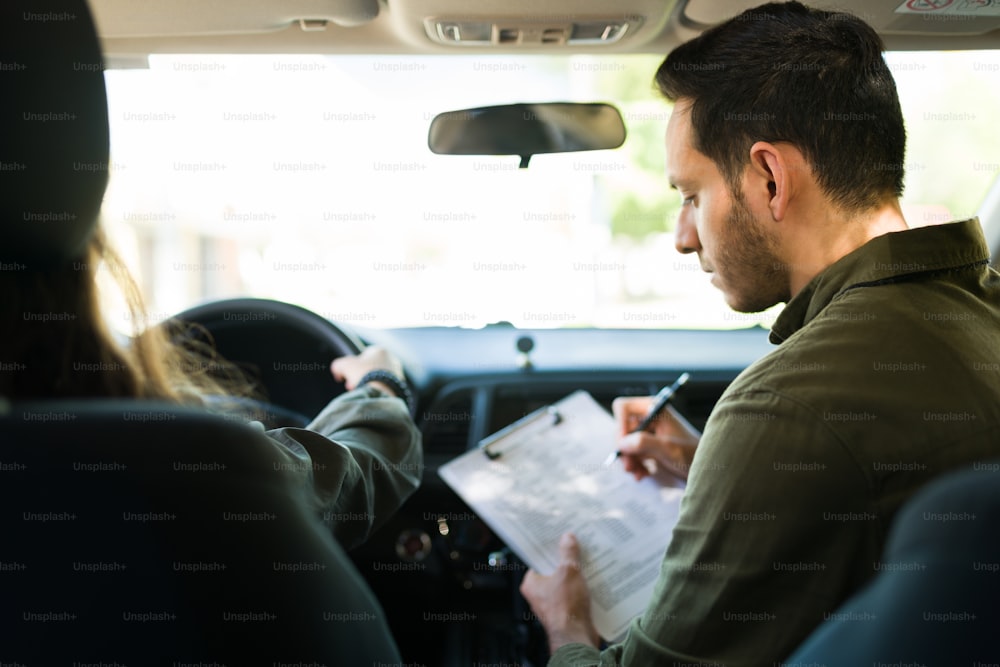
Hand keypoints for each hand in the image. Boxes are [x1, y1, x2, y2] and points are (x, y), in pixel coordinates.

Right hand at [330, 346, 404, 390]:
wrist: (381, 393)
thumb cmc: (363, 375)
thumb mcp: (344, 366)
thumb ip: (338, 365)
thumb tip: (337, 370)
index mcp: (381, 351)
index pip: (364, 355)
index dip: (353, 365)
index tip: (347, 375)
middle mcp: (392, 360)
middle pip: (371, 368)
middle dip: (359, 376)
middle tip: (351, 385)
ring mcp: (398, 374)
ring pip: (377, 379)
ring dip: (367, 385)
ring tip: (359, 392)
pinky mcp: (400, 387)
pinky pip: (384, 388)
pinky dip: (376, 392)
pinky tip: (369, 397)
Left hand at [519, 533, 599, 653]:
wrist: (576, 638)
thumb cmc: (566, 607)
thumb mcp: (569, 572)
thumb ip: (568, 553)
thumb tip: (567, 538)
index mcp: (532, 584)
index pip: (539, 560)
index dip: (551, 549)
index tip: (560, 538)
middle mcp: (540, 595)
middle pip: (554, 571)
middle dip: (567, 560)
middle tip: (578, 546)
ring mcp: (554, 605)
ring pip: (566, 583)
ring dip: (578, 574)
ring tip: (589, 560)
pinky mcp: (568, 612)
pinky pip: (575, 595)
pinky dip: (584, 588)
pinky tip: (595, 579)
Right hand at [611, 396, 699, 483]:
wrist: (706, 469)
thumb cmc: (693, 454)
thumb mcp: (669, 449)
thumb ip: (644, 443)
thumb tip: (622, 443)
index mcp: (654, 408)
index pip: (623, 407)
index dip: (620, 425)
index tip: (624, 445)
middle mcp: (648, 416)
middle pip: (622, 427)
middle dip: (624, 448)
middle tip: (629, 467)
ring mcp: (648, 431)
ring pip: (625, 442)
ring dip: (629, 459)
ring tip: (637, 473)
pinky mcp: (648, 445)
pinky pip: (632, 452)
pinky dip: (635, 464)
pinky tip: (643, 474)